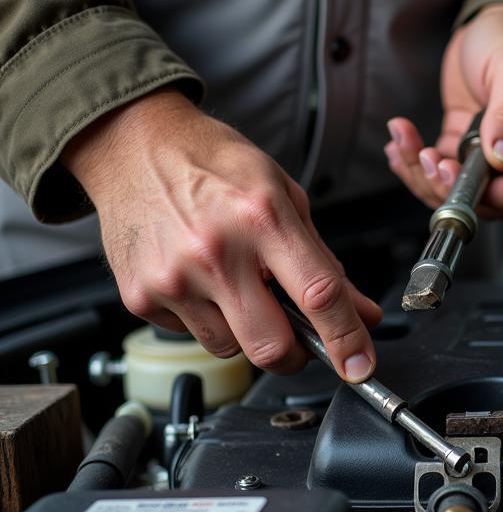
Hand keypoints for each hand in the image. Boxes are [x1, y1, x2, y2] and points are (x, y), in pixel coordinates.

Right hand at [62, 89, 381, 380]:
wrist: (132, 145)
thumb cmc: (213, 164)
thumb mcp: (284, 196)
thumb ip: (324, 262)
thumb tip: (361, 312)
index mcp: (262, 218)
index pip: (319, 294)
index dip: (347, 339)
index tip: (360, 366)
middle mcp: (215, 252)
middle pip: (272, 347)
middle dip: (298, 355)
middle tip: (302, 338)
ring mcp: (173, 279)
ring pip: (232, 348)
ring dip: (250, 333)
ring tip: (240, 287)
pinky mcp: (141, 298)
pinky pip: (194, 335)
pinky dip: (211, 319)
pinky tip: (203, 281)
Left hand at [384, 3, 502, 212]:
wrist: (491, 24)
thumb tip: (501, 157)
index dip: (502, 196)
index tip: (467, 178)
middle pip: (498, 199)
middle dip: (455, 188)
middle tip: (428, 162)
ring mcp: (502, 158)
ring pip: (466, 192)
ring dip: (428, 178)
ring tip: (407, 146)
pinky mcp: (472, 152)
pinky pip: (445, 172)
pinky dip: (417, 164)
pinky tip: (402, 144)